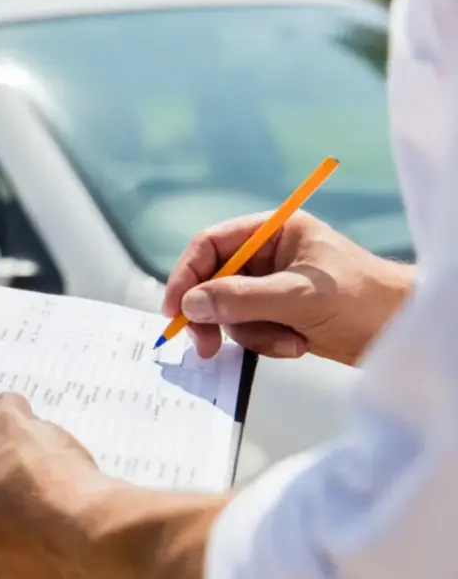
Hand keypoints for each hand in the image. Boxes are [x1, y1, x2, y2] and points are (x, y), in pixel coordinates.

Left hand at [0, 392, 113, 578]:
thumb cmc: (41, 482)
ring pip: (3, 540)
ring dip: (21, 517)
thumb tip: (8, 407)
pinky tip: (68, 512)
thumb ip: (2, 412)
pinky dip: (48, 538)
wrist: (96, 534)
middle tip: (15, 463)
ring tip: (49, 487)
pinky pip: (36, 557)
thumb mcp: (15, 426)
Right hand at [163, 211, 413, 365]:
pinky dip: (266, 342)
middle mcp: (268, 254)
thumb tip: (191, 304)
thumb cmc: (364, 300)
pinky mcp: (278, 313)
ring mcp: (272, 285)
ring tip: (288, 341)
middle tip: (206, 346)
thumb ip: (241, 298)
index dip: (187, 275)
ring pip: (229, 311)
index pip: (211, 245)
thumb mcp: (298, 296)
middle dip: (215, 314)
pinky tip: (297, 344)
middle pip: (213, 281)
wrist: (403, 330)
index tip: (176, 310)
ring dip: (251, 333)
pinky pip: (248, 329)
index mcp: (274, 232)